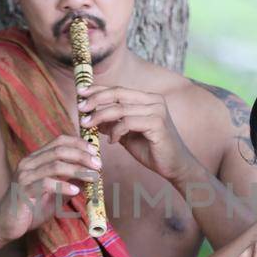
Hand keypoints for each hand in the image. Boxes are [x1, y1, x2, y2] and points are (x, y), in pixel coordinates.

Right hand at [0, 135, 101, 243]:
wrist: (6, 226)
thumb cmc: (30, 210)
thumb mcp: (54, 195)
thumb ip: (69, 184)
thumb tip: (90, 177)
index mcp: (35, 159)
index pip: (59, 141)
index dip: (79, 143)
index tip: (95, 151)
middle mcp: (29, 163)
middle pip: (59, 150)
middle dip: (82, 156)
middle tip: (99, 165)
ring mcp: (24, 176)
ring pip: (55, 165)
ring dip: (78, 170)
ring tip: (93, 177)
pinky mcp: (23, 190)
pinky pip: (46, 183)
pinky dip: (63, 185)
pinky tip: (75, 190)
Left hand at [78, 84, 199, 182]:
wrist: (175, 167)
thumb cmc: (152, 150)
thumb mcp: (127, 135)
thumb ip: (113, 124)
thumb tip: (92, 117)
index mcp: (148, 99)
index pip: (119, 89)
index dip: (98, 90)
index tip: (81, 93)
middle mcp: (154, 100)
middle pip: (118, 94)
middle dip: (95, 100)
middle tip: (81, 108)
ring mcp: (157, 111)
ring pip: (120, 109)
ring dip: (100, 117)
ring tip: (89, 126)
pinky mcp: (157, 123)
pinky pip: (128, 123)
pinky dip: (116, 132)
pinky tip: (113, 142)